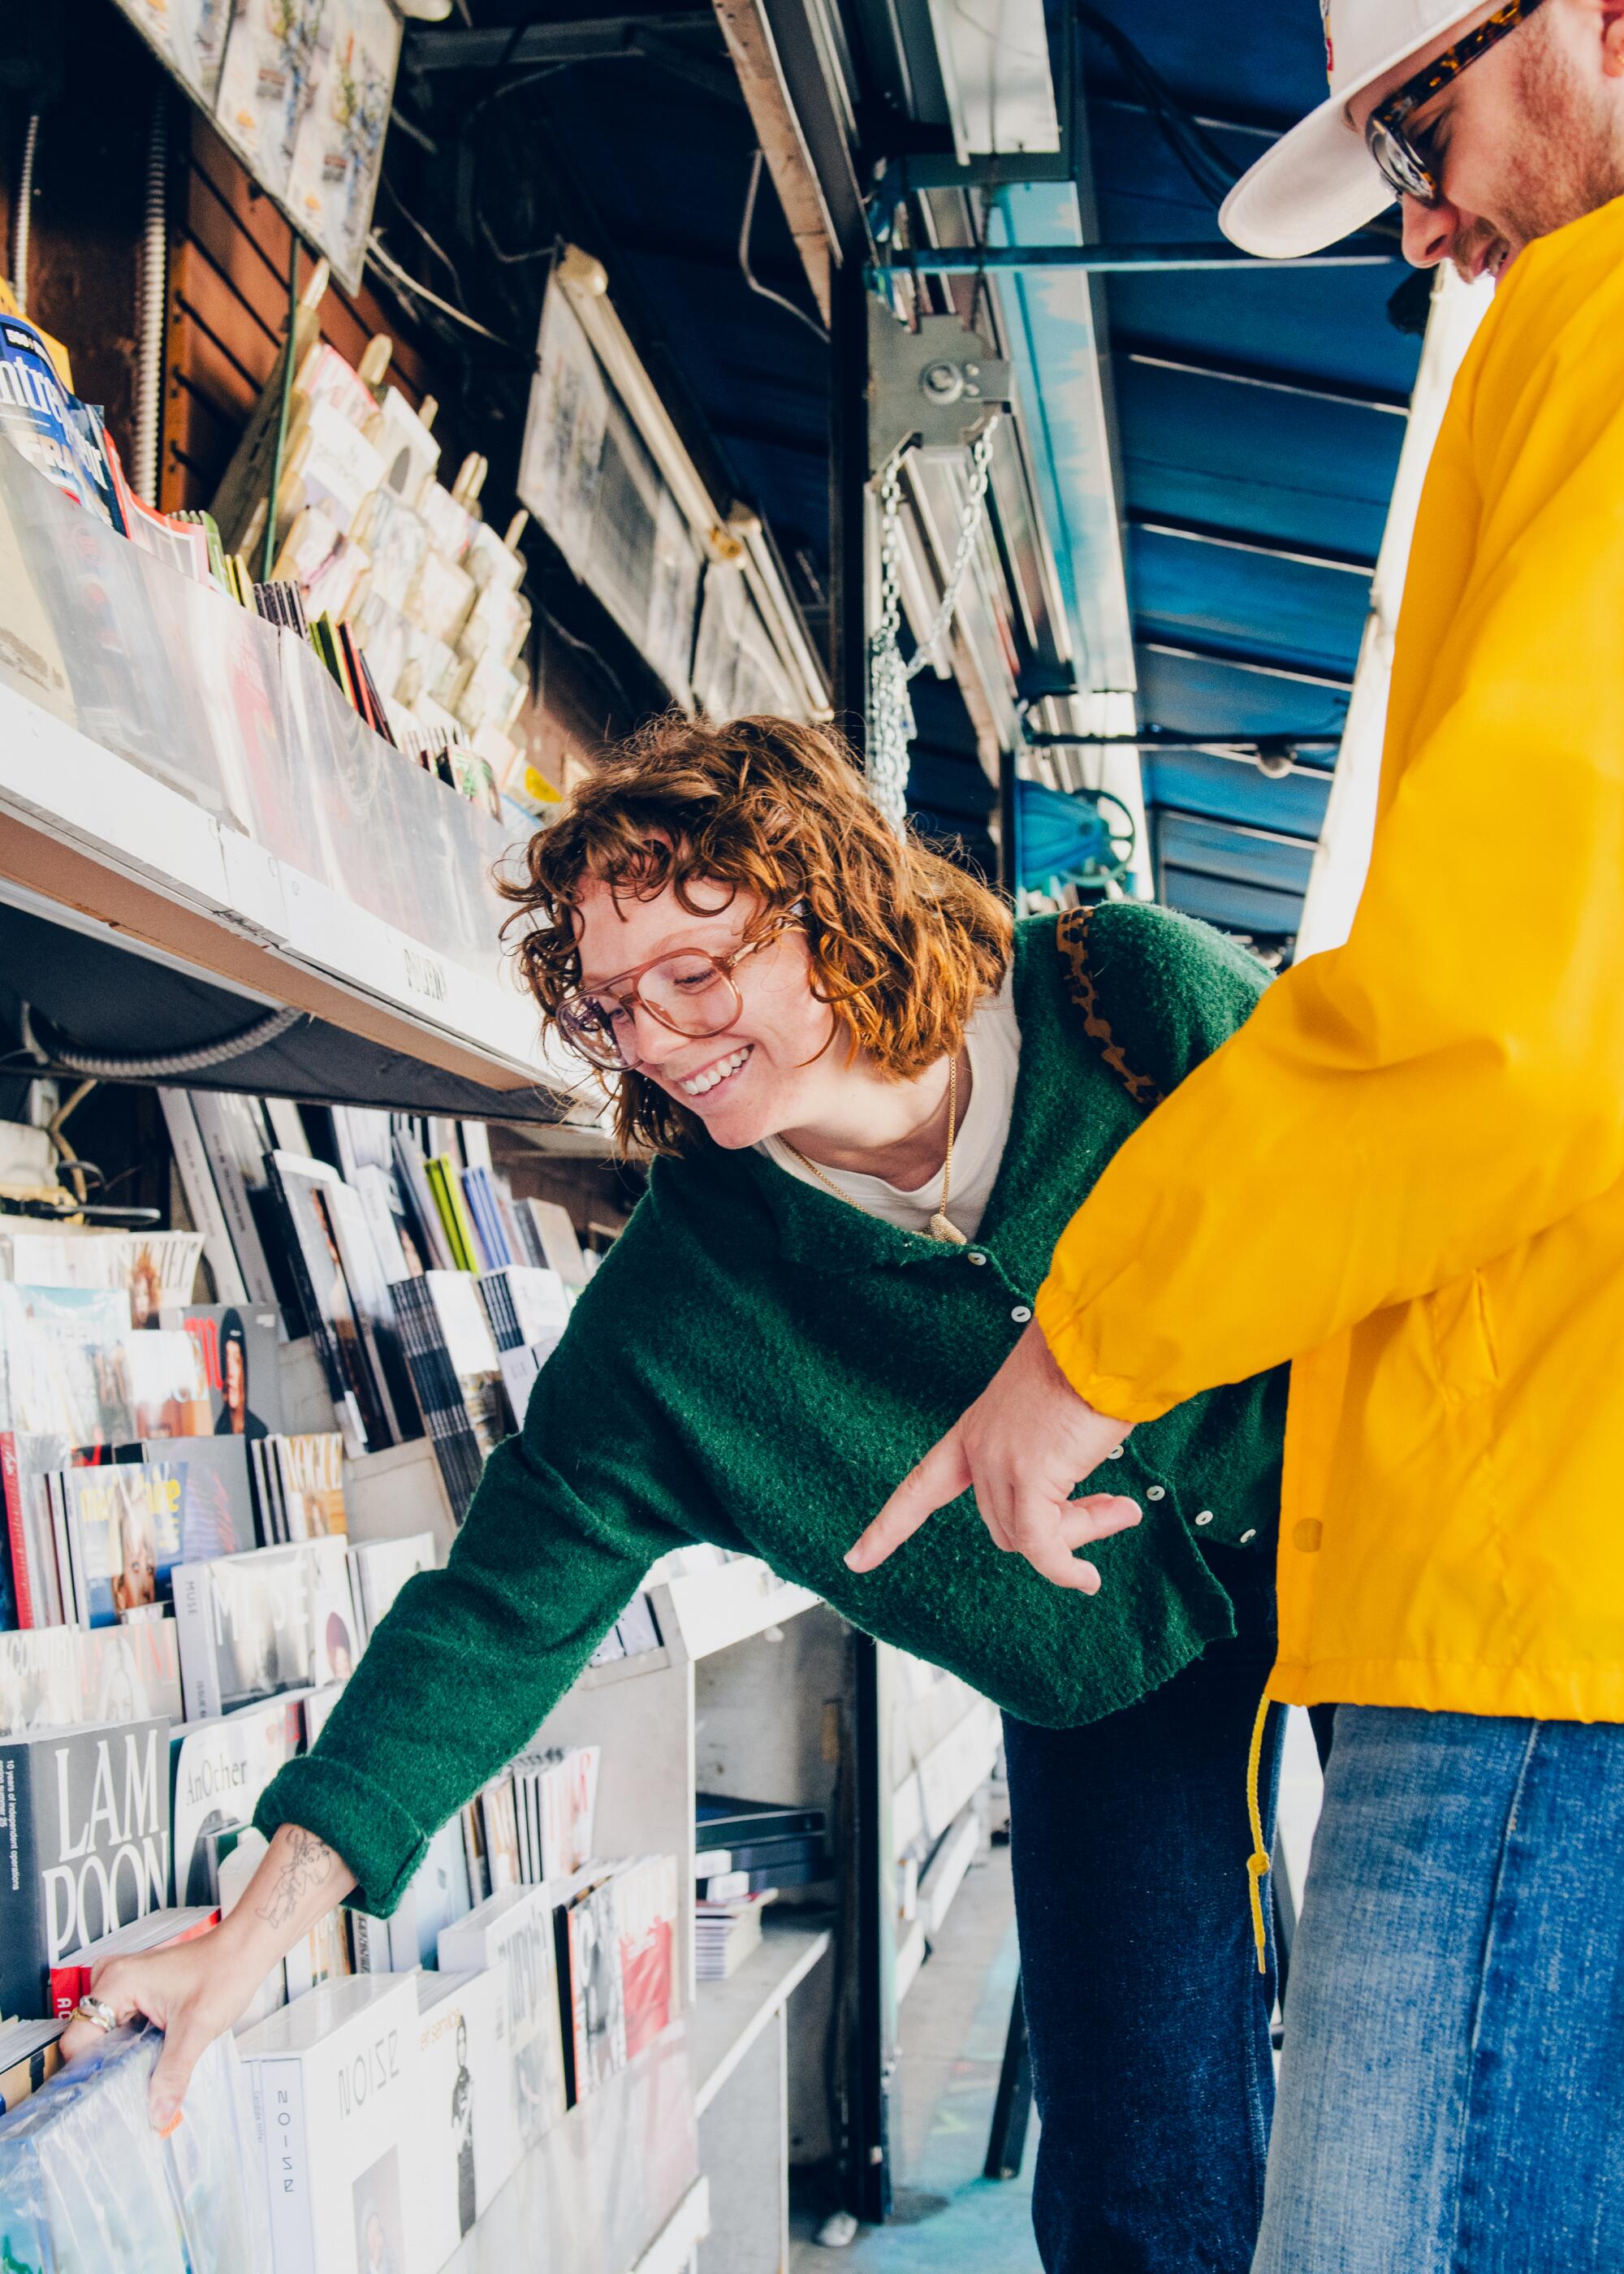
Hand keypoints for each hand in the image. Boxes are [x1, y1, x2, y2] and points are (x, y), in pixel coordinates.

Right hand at [59, 1921, 266, 2131]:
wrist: (244, 1951)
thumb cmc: (223, 1972)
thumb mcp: (196, 2030)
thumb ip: (173, 2074)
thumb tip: (157, 2115)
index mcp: (117, 1982)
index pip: (78, 2040)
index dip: (90, 2072)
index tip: (107, 2098)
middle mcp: (112, 1979)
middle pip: (89, 2040)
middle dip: (107, 2069)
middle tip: (127, 2095)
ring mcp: (122, 1984)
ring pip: (104, 2036)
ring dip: (120, 2059)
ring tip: (141, 2080)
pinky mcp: (134, 1991)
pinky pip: (119, 2027)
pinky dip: (130, 2047)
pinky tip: (147, 2063)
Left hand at [847, 1320, 1138, 1590]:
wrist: (1101, 1338)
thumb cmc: (1089, 1362)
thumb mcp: (1053, 1415)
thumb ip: (1053, 1458)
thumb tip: (1089, 1510)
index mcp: (976, 1428)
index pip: (921, 1485)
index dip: (889, 1527)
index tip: (856, 1559)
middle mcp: (980, 1446)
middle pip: (1002, 1523)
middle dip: (1060, 1529)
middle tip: (1111, 1510)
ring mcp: (1000, 1461)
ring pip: (1028, 1537)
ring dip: (1077, 1536)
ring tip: (1123, 1510)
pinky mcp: (1030, 1475)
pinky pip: (1041, 1545)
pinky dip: (1064, 1568)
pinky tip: (1086, 1577)